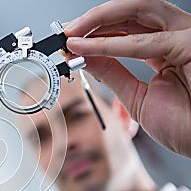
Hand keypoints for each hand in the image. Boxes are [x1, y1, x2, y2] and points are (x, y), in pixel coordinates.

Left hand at [64, 0, 190, 156]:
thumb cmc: (182, 125)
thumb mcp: (136, 96)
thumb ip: (112, 74)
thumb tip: (83, 57)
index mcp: (166, 49)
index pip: (128, 27)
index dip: (97, 30)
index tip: (71, 39)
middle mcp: (176, 37)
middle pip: (133, 12)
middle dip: (94, 20)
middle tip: (67, 32)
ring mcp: (186, 36)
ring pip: (140, 11)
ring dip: (100, 21)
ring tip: (73, 35)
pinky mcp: (190, 44)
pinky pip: (144, 41)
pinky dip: (110, 44)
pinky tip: (86, 48)